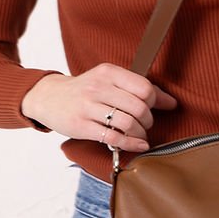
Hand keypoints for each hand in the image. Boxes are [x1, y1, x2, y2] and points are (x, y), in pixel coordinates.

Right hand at [20, 64, 178, 150]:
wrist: (47, 97)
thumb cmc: (85, 90)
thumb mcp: (108, 80)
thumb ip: (137, 88)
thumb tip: (171, 102)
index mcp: (108, 72)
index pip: (144, 88)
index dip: (156, 101)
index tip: (157, 109)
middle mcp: (98, 87)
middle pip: (139, 107)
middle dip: (148, 120)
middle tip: (145, 124)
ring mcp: (88, 107)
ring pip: (128, 123)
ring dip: (140, 133)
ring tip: (139, 134)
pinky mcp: (81, 126)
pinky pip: (114, 138)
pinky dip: (131, 144)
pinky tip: (138, 145)